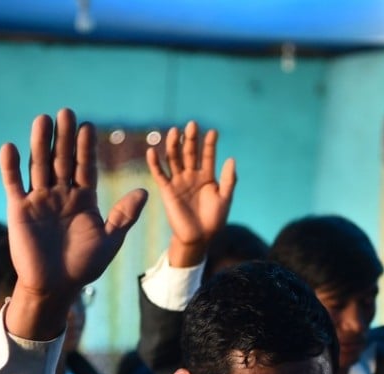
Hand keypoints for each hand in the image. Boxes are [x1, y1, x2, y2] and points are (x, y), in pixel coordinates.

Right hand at [0, 108, 147, 338]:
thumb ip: (124, 215)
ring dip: (40, 143)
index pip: (85, 166)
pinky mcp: (18, 209)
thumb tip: (145, 190)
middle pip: (62, 159)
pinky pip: (14, 184)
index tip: (88, 126)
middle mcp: (61, 194)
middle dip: (64, 137)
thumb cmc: (84, 265)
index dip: (86, 147)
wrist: (56, 286)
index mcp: (83, 198)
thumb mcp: (110, 239)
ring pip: (39, 165)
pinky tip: (11, 147)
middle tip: (66, 112)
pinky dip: (11, 167)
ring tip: (43, 120)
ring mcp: (39, 199)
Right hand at [146, 121, 236, 267]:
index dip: (210, 144)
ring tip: (175, 131)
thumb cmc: (214, 219)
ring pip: (174, 159)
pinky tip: (152, 150)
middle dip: (191, 139)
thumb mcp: (225, 198)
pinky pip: (159, 174)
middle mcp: (191, 176)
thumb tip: (231, 158)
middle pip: (189, 153)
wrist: (199, 238)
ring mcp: (178, 182)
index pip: (207, 156)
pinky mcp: (167, 190)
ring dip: (173, 145)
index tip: (213, 132)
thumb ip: (229, 179)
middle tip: (192, 124)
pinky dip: (154, 163)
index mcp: (207, 176)